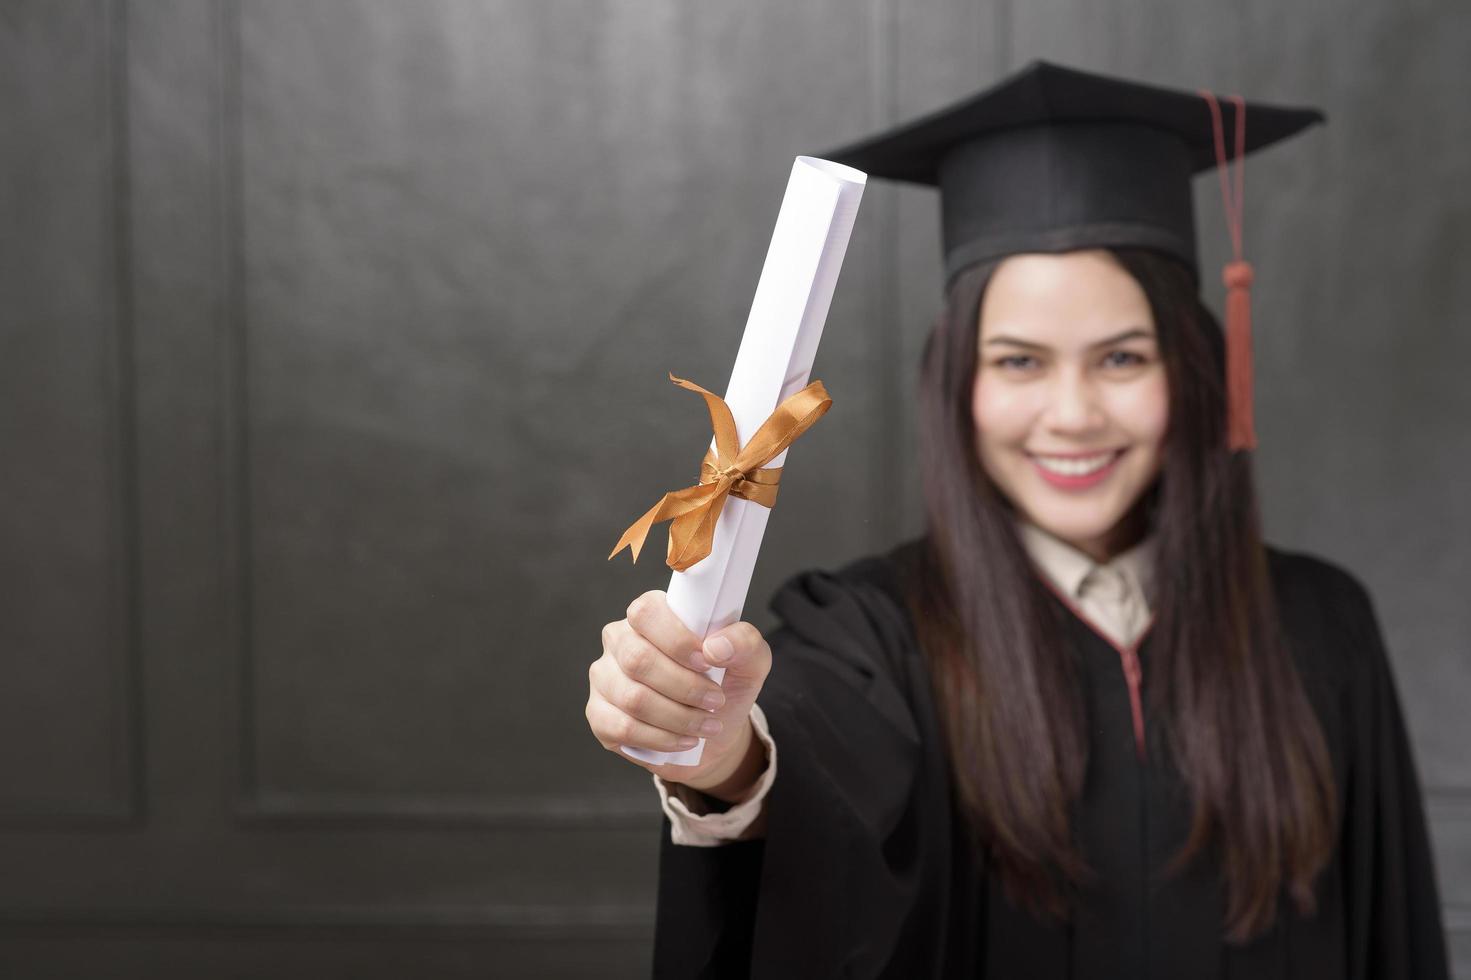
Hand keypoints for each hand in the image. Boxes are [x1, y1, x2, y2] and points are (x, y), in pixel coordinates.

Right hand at [587, 590, 771, 796]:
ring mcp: (605, 677)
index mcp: (651, 615)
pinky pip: (622, 728)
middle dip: (684, 687)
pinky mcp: (599, 714)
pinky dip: (661, 739)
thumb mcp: (750, 661)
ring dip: (679, 717)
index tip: (707, 662)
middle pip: (638, 659)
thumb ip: (744, 642)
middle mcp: (620, 640)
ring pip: (633, 698)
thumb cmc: (726, 684)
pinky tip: (684, 740)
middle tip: (715, 701)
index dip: (677, 640)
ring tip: (707, 725)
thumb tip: (716, 646)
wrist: (713, 731)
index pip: (646, 612)